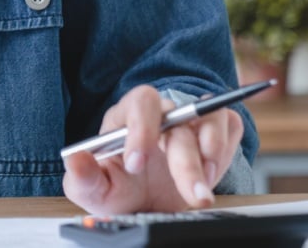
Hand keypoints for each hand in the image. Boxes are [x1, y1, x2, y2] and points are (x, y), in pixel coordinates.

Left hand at [62, 85, 244, 215]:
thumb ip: (82, 177)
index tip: (136, 165)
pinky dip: (227, 148)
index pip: (140, 103)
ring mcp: (190, 122)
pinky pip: (231, 125)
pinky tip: (212, 173)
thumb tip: (76, 159)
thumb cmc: (119, 190)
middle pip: (180, 117)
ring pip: (211, 116)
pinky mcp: (214, 135)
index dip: (142, 129)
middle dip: (185, 161)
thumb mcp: (94, 190)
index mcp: (127, 117)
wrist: (146, 205)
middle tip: (191, 195)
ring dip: (213, 151)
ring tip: (203, 188)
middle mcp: (162, 114)